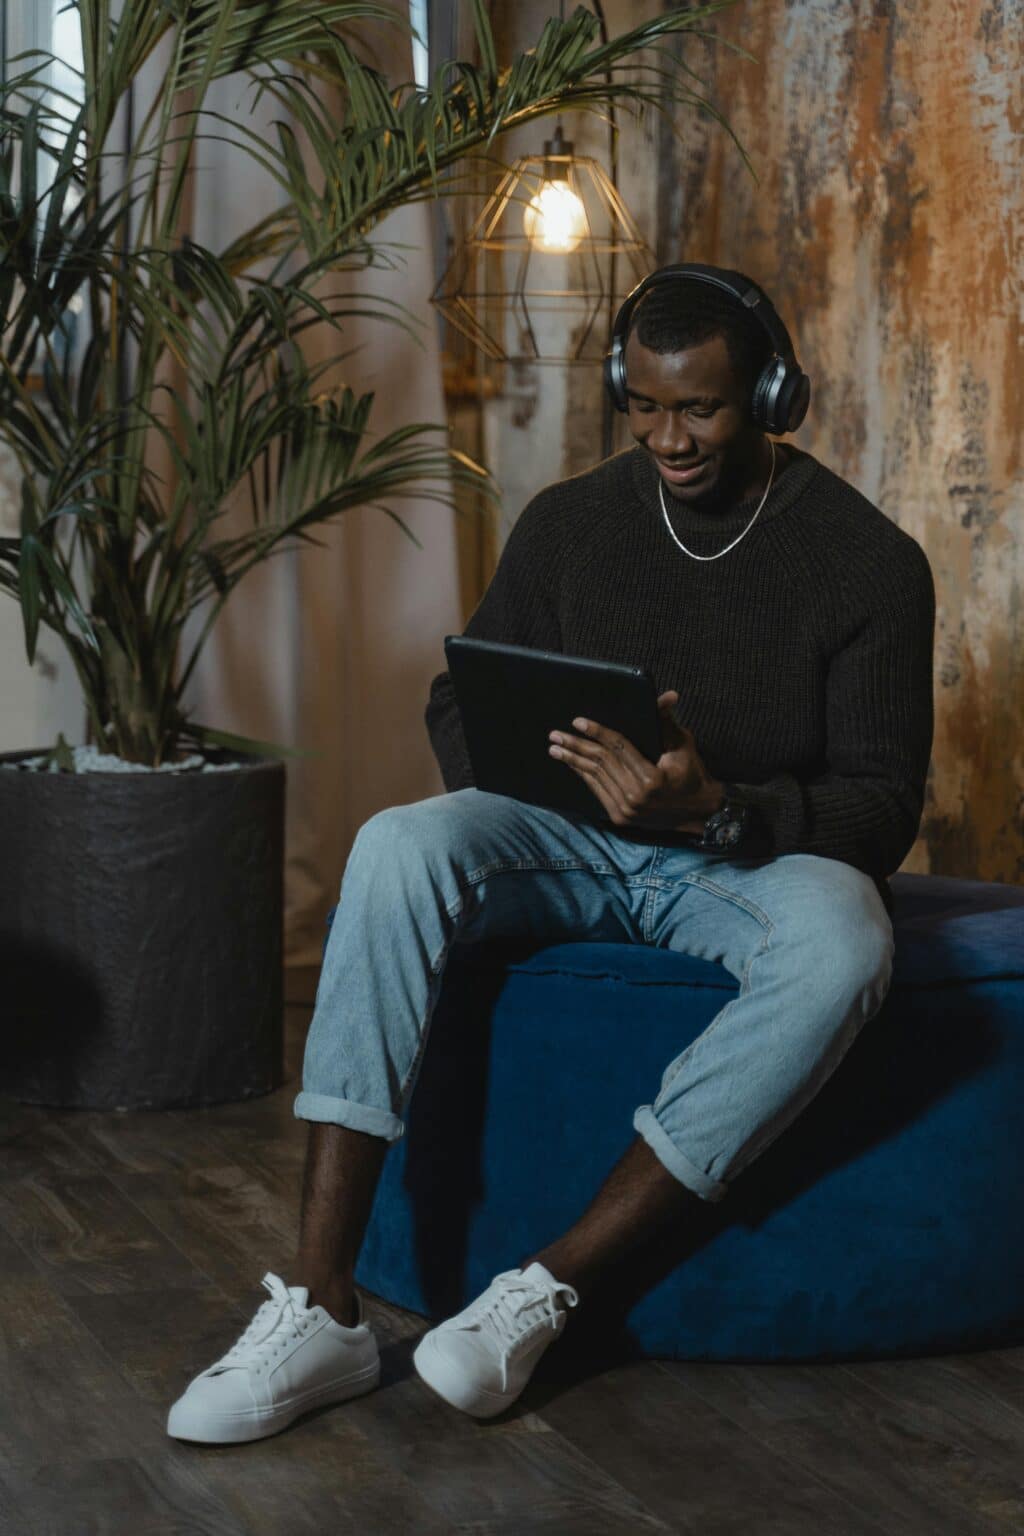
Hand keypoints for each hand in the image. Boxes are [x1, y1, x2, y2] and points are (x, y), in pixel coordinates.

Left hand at [547, 691, 723, 831]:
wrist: (698, 813)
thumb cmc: (692, 774)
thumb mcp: (682, 745)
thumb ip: (667, 722)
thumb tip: (667, 696)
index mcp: (651, 778)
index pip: (618, 748)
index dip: (598, 732)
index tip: (578, 721)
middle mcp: (635, 796)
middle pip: (601, 763)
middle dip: (576, 746)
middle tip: (555, 734)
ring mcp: (626, 809)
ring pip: (594, 777)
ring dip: (573, 761)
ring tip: (555, 748)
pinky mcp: (620, 817)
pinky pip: (597, 790)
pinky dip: (583, 776)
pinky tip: (571, 764)